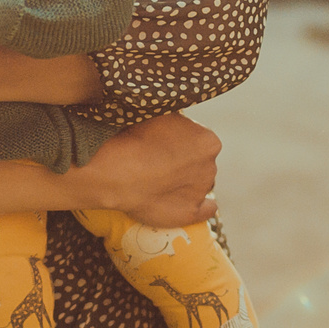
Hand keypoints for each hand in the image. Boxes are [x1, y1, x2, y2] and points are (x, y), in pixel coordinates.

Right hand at [82, 113, 220, 228]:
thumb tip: (174, 118)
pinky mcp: (191, 213)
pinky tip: (192, 204)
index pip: (198, 140)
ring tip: (159, 182)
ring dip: (185, 182)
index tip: (163, 143)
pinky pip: (206, 210)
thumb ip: (174, 120)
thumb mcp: (157, 114)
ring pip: (198, 184)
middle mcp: (211, 166)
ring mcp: (201, 191)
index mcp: (208, 141)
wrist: (117, 173)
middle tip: (158, 162)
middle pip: (199, 163)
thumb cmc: (133, 139)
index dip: (180, 141)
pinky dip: (201, 207)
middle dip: (183, 162)